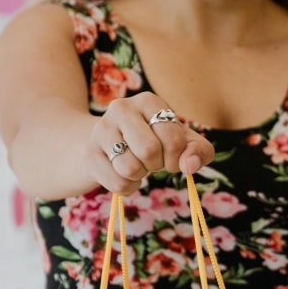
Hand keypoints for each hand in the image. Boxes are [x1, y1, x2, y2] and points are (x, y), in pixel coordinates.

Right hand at [87, 92, 214, 193]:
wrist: (113, 145)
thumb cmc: (158, 142)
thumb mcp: (186, 143)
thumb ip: (199, 151)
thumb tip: (189, 165)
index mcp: (149, 101)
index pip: (174, 139)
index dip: (178, 157)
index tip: (171, 156)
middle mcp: (121, 108)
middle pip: (149, 151)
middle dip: (158, 165)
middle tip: (153, 161)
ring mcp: (100, 129)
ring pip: (130, 168)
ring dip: (140, 176)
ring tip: (137, 164)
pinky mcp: (88, 152)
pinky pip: (117, 183)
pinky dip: (127, 187)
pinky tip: (124, 174)